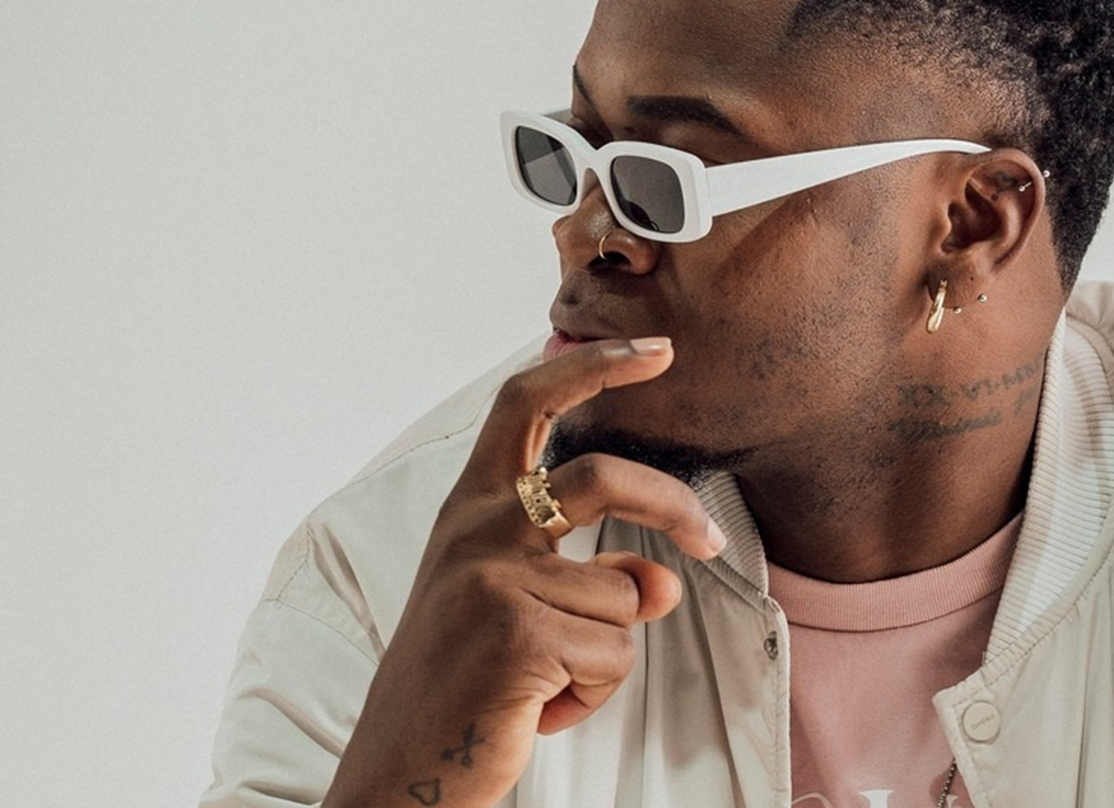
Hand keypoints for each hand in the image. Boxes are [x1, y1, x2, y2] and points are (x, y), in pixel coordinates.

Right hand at [323, 337, 724, 807]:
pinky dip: (594, 692)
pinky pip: (617, 653)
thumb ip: (592, 578)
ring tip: (540, 684)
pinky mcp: (520, 635)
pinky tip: (538, 708)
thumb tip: (663, 581)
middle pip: (604, 477)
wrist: (401, 773)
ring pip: (624, 597)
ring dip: (604, 655)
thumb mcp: (523, 613)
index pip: (526, 406)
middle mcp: (475, 532)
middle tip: (712, 538)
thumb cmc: (462, 689)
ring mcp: (494, 579)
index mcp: (468, 511)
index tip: (656, 350)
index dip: (592, 366)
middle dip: (673, 504)